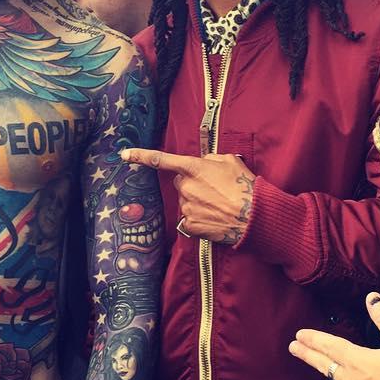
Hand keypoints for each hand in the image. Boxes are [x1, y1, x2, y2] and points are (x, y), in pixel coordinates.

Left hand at [120, 147, 254, 245]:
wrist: (254, 216)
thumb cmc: (245, 187)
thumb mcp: (230, 161)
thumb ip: (211, 158)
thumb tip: (203, 163)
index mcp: (194, 168)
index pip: (161, 160)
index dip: (141, 156)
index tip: (124, 154)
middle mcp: (186, 187)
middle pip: (180, 182)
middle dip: (192, 184)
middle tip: (214, 189)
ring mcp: (187, 207)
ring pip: (186, 201)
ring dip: (198, 201)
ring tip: (219, 204)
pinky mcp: (191, 225)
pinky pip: (190, 218)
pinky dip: (200, 218)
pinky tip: (215, 216)